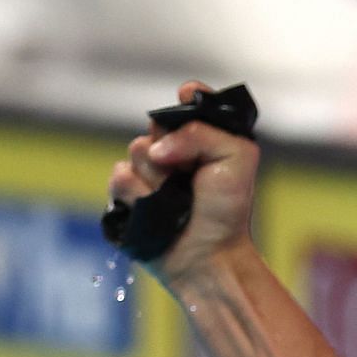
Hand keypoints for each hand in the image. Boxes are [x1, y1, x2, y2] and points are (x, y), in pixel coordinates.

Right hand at [106, 80, 260, 287]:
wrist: (209, 256)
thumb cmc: (227, 210)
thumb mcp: (237, 158)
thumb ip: (203, 134)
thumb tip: (157, 147)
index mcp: (203, 138)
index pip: (189, 100)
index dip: (186, 100)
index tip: (187, 101)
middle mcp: (174, 150)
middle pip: (156, 123)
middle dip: (171, 144)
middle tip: (189, 171)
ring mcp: (149, 171)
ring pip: (136, 150)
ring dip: (157, 176)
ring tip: (176, 199)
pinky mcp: (128, 193)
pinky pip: (120, 177)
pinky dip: (139, 195)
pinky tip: (157, 212)